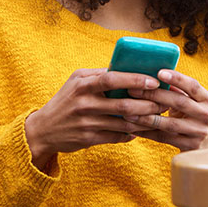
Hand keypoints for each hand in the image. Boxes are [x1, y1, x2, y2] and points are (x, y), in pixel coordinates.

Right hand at [25, 68, 163, 170]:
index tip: (154, 82)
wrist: (43, 129)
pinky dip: (131, 134)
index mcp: (83, 84)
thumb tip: (127, 67)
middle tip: (164, 102)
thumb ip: (99, 74)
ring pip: (123, 123)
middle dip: (148, 104)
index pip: (113, 79)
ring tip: (158, 117)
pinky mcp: (89, 139)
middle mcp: (84, 103)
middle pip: (123, 104)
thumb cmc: (66, 100)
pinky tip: (140, 130)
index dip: (135, 80)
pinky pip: (116, 137)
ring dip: (144, 120)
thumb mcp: (77, 81)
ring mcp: (87, 123)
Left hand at [124, 70, 207, 151]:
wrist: (206, 145)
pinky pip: (163, 138)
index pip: (192, 85)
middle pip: (179, 102)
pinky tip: (133, 127)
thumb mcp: (191, 101)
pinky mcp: (188, 146)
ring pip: (169, 124)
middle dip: (154, 95)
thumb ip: (177, 89)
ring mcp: (198, 132)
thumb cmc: (191, 115)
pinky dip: (147, 132)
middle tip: (133, 90)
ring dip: (147, 117)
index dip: (177, 78)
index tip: (159, 72)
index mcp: (206, 99)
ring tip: (128, 112)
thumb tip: (150, 74)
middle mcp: (205, 115)